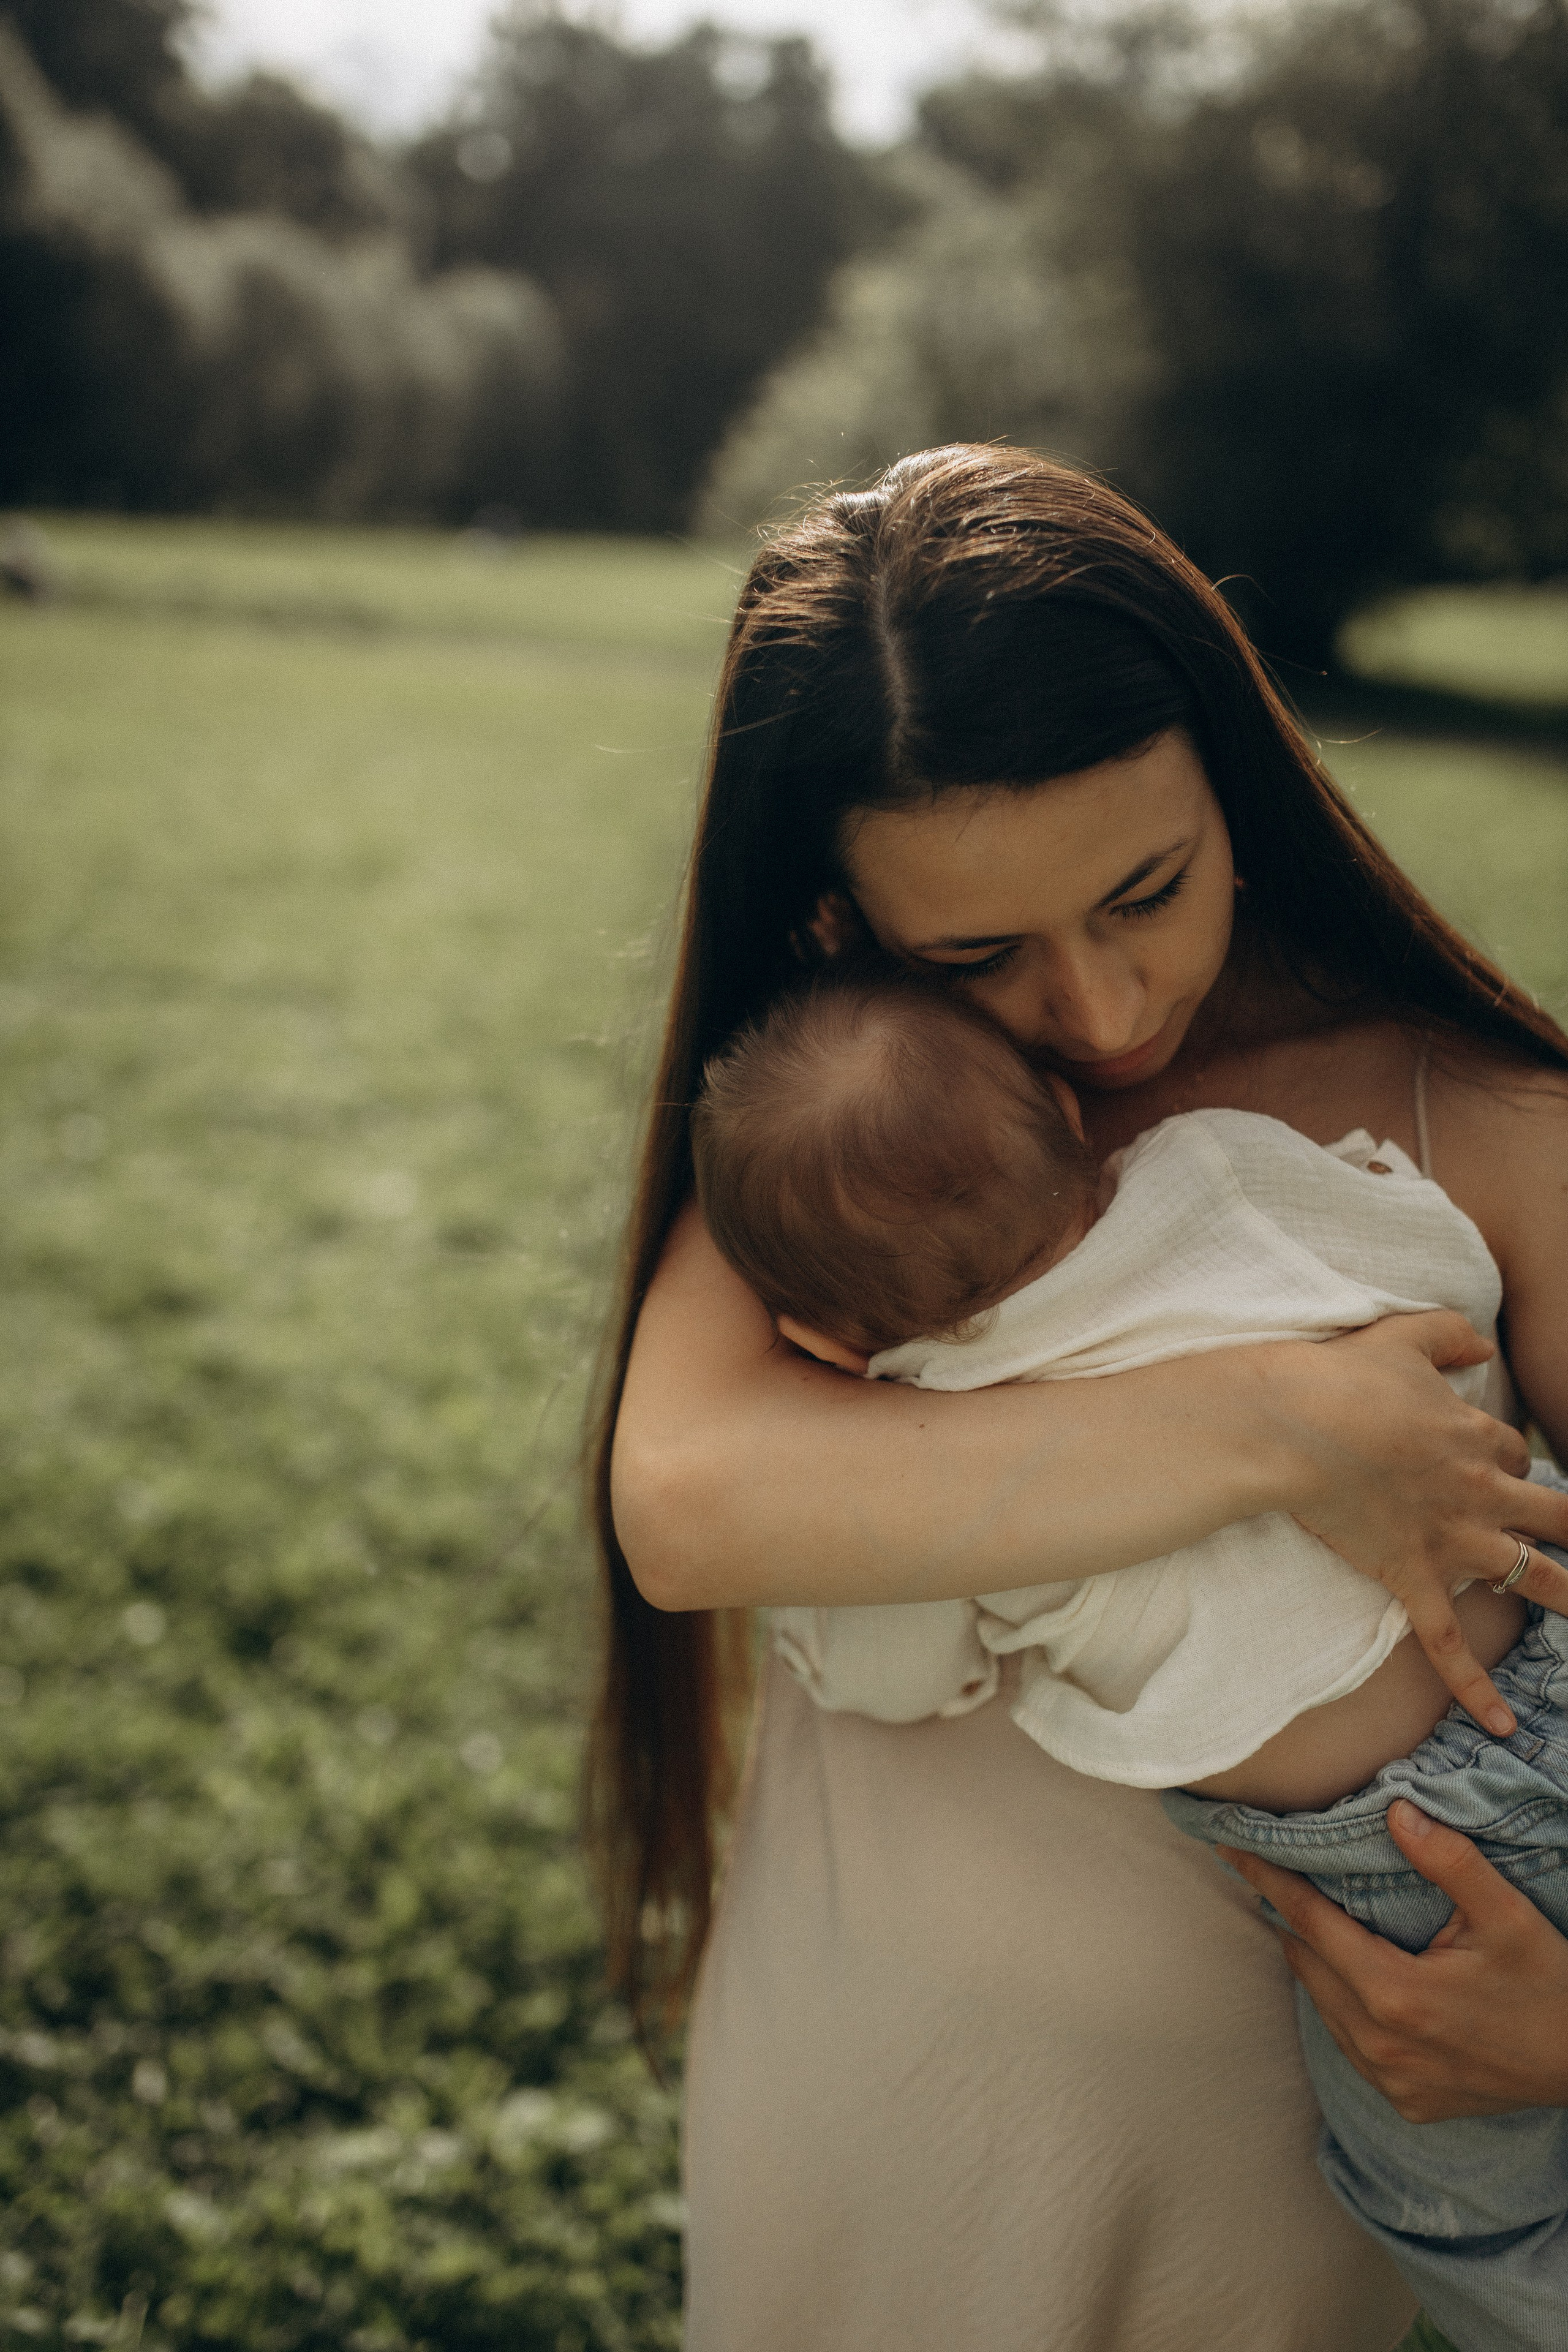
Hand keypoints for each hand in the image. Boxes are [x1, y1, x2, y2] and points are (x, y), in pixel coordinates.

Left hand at [1222, 1802, 1567, 2120]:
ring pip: (1323, 2006)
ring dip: (1313, 1962)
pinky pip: (1350, 2044)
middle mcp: (1381, 2045)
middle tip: (1266, 1873)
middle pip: (1307, 1964)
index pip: (1309, 1923)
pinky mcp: (1406, 2103)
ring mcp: (1391, 2081)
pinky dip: (1340, 2006)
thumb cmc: (1549, 1987)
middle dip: (1286, 1916)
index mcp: (1397, 1995)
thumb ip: (1451, 1862)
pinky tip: (1349, 1976)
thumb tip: (1396, 1811)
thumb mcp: (1509, 1916)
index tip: (1229, 1848)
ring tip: (1304, 1918)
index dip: (1268, 1880)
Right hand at [1270, 1310, 1567, 1730]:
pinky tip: (1505, 1723)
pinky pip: (1451, 1642)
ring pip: (1533, 1574)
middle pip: (1550, 1512)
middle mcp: (1477, 1491)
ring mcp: (1450, 1539)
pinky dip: (1478, 1687)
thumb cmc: (1341, 1378)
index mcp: (1474, 1435)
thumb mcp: (1402, 1335)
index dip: (1507, 1458)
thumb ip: (1449, 1334)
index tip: (1492, 1464)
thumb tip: (1483, 1345)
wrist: (1291, 1425)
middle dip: (1567, 1523)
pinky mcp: (1412, 1576)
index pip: (1514, 1452)